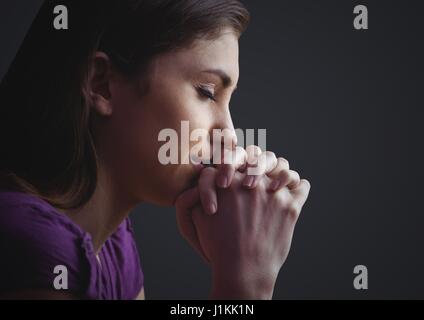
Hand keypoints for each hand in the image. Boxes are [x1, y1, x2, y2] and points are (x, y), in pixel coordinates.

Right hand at [176, 146, 302, 263]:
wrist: (242, 270)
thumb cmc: (217, 245)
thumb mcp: (197, 215)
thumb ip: (199, 190)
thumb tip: (201, 169)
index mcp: (230, 181)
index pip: (238, 157)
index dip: (238, 164)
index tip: (239, 178)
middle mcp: (254, 182)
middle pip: (262, 158)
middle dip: (259, 165)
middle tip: (258, 179)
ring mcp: (275, 194)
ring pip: (283, 168)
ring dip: (280, 172)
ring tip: (276, 183)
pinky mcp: (292, 207)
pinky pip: (302, 185)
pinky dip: (298, 187)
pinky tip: (291, 192)